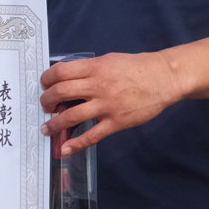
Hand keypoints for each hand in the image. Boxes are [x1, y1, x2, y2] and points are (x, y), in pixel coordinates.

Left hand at [39, 51, 182, 155]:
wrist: (164, 78)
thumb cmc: (138, 67)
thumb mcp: (110, 60)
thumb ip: (90, 70)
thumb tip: (69, 80)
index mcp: (96, 67)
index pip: (61, 72)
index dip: (47, 79)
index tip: (44, 85)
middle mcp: (98, 85)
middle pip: (61, 92)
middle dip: (47, 101)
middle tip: (45, 106)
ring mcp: (107, 105)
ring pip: (71, 116)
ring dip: (54, 124)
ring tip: (46, 128)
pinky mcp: (116, 122)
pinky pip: (92, 135)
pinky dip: (76, 144)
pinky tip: (65, 148)